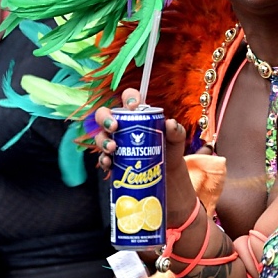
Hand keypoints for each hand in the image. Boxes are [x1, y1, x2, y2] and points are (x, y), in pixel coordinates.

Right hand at [94, 89, 197, 224]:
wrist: (169, 180)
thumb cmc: (170, 154)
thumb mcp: (176, 142)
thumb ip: (176, 131)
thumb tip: (170, 123)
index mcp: (138, 117)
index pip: (128, 99)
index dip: (128, 97)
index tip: (133, 105)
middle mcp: (122, 128)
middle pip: (104, 115)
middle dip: (105, 118)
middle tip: (114, 126)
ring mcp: (116, 145)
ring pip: (100, 136)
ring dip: (103, 140)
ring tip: (113, 148)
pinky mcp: (114, 163)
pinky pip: (103, 159)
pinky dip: (104, 160)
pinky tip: (109, 163)